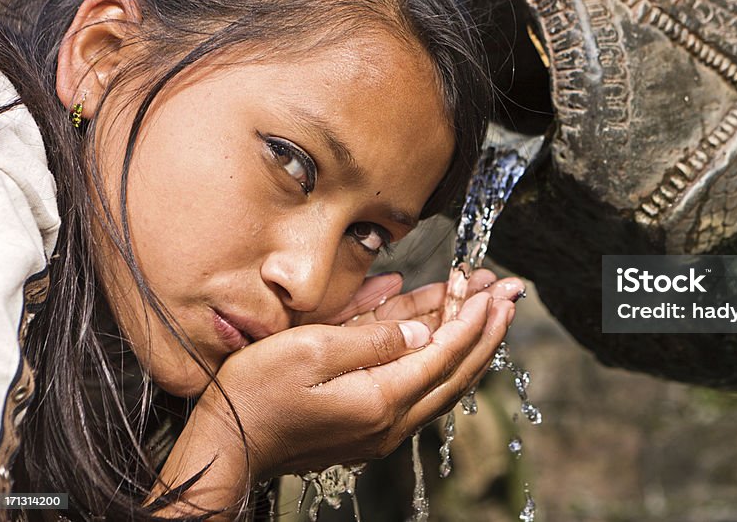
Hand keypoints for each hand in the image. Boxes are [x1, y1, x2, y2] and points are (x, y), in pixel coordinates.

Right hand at [152, 273, 522, 515]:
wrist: (226, 446)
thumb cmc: (257, 394)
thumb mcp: (311, 351)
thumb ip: (373, 340)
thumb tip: (423, 332)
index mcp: (380, 398)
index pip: (443, 352)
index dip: (472, 318)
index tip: (494, 289)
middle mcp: (390, 419)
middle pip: (455, 370)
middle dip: (487, 330)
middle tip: (511, 295)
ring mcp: (381, 427)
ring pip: (441, 380)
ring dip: (469, 342)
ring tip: (492, 309)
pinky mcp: (367, 425)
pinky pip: (418, 387)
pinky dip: (440, 358)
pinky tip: (445, 335)